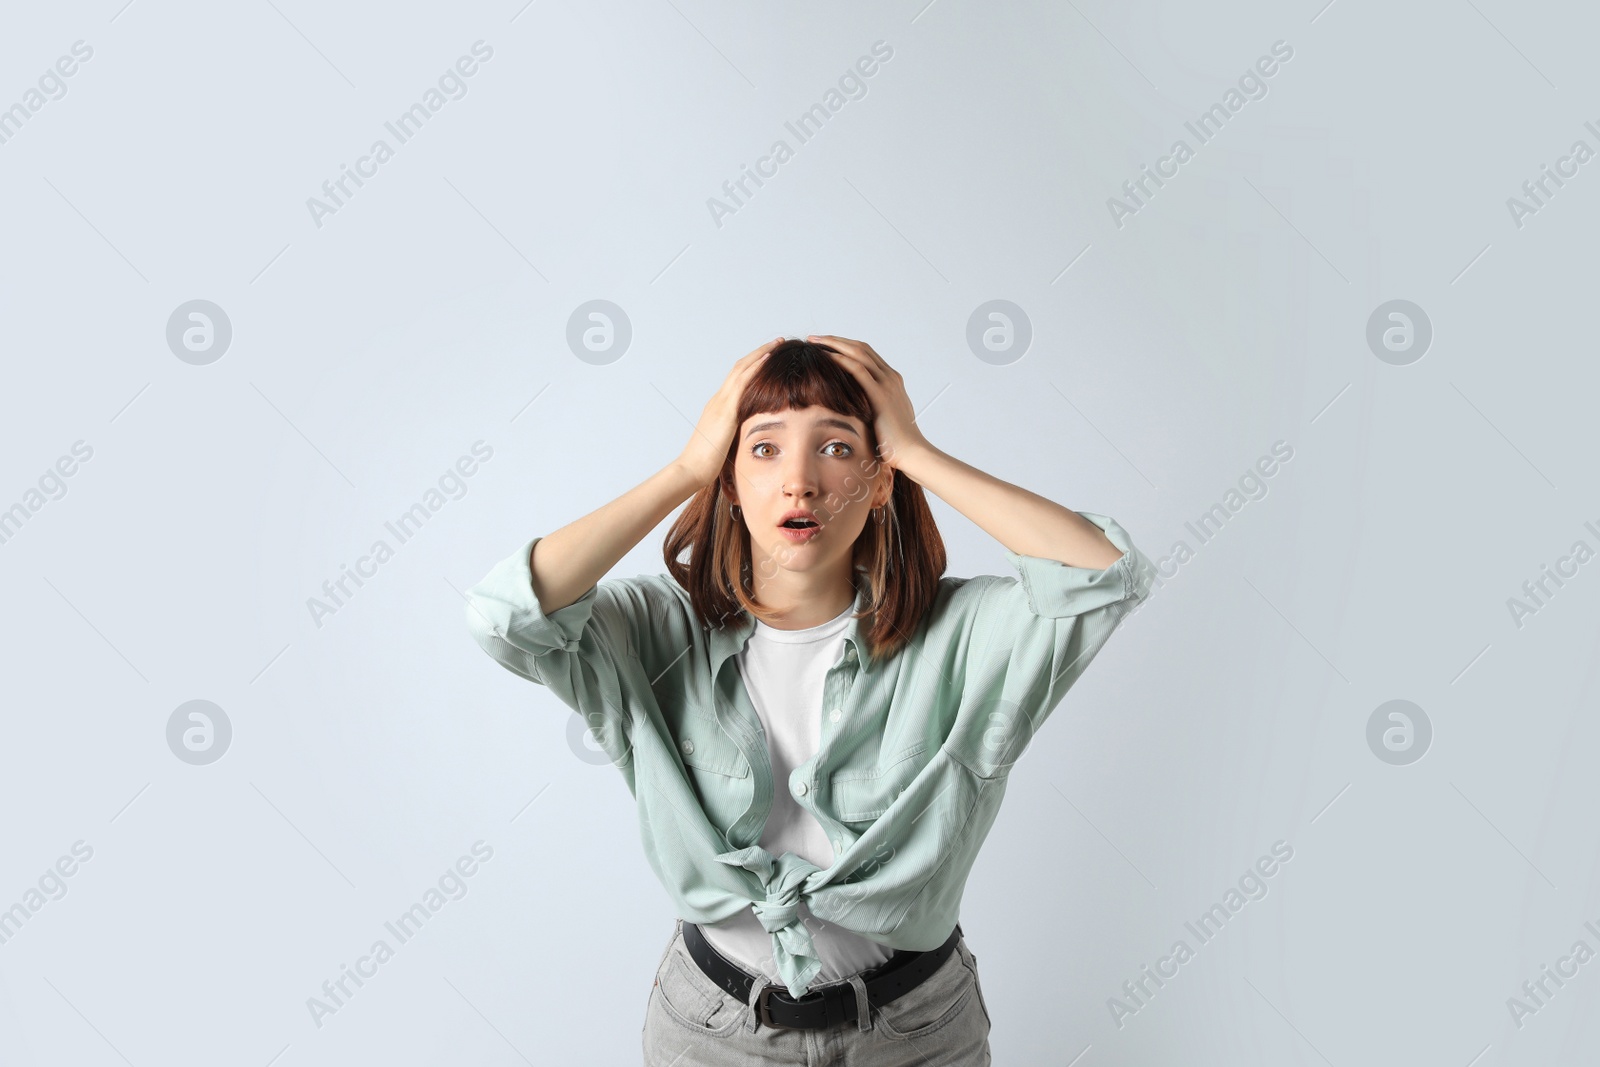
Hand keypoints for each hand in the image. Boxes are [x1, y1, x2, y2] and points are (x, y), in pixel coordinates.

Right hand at [675, 337, 784, 487]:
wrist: (690, 469)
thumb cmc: (706, 463)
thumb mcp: (724, 444)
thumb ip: (735, 436)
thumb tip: (748, 438)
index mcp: (718, 408)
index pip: (736, 380)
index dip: (752, 366)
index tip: (768, 357)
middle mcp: (718, 400)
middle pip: (739, 368)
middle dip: (759, 353)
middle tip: (777, 342)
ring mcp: (720, 403)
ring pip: (742, 369)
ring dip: (761, 354)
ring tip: (777, 343)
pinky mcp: (726, 411)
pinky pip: (743, 383)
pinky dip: (756, 368)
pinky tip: (769, 359)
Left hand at [808, 335, 928, 471]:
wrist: (912, 452)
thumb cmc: (895, 442)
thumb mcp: (882, 418)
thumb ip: (871, 408)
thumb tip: (854, 411)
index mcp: (891, 380)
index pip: (865, 354)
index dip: (844, 346)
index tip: (824, 345)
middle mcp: (890, 377)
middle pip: (860, 348)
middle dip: (836, 340)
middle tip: (814, 338)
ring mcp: (887, 384)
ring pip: (859, 353)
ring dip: (835, 344)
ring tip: (815, 342)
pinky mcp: (881, 395)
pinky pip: (859, 371)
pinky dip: (842, 360)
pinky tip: (826, 357)